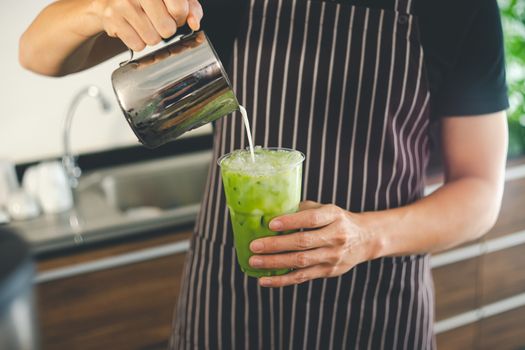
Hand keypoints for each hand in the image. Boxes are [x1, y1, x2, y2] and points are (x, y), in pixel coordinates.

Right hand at [94, 0, 202, 50]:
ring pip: (153, 40)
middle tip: (156, 18)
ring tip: (143, 21)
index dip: (180, 17)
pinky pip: (137, 45)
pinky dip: (138, 41)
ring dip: (151, 35)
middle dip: (165, 28)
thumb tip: (194, 24)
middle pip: (167, 29)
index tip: (174, 13)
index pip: (179, 9)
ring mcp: (123, 3)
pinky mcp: (111, 18)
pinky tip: (132, 27)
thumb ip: (190, 7)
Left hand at [249, 201, 378, 287]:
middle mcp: (335, 237)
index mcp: (334, 216)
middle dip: (276, 245)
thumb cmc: (337, 220)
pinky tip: (265, 280)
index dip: (291, 221)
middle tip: (254, 246)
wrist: (365, 239)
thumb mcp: (326, 208)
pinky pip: (302, 277)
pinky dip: (282, 280)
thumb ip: (303, 210)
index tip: (270, 224)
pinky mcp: (328, 272)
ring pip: (300, 262)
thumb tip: (271, 211)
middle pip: (303, 242)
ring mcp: (332, 256)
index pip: (311, 219)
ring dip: (275, 263)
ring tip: (254, 261)